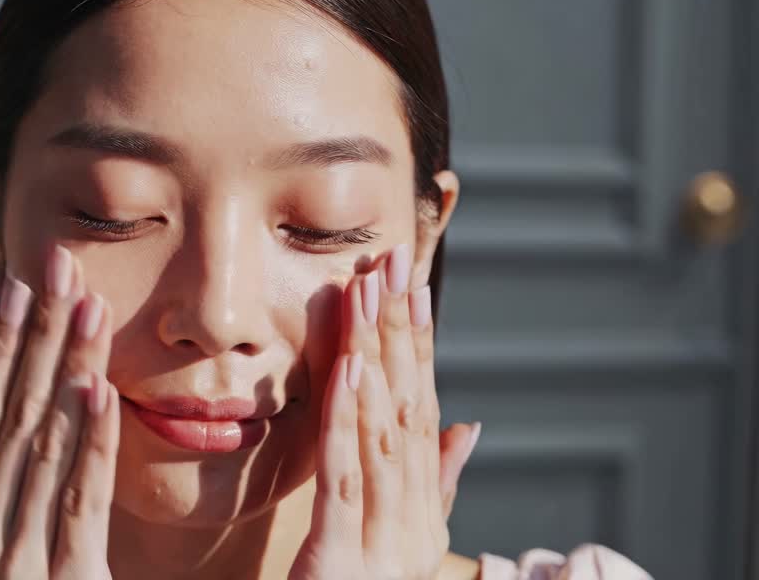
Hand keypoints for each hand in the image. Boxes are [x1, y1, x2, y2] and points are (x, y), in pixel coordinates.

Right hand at [0, 245, 119, 578]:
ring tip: (88, 304)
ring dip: (69, 369)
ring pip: (47, 445)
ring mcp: (15, 560)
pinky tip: (97, 391)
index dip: (0, 348)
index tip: (19, 288)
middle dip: (39, 334)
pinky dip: (88, 444)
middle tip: (59, 263)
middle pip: (13, 413)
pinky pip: (78, 503)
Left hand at [289, 244, 480, 579]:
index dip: (419, 345)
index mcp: (422, 513)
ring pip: (382, 432)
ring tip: (370, 293)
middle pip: (408, 409)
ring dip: (375, 356)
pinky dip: (348, 421)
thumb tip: (468, 425)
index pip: (422, 412)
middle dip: (400, 332)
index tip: (415, 283)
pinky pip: (347, 479)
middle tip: (395, 261)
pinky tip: (347, 369)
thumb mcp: (399, 542)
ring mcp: (383, 542)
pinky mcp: (341, 560)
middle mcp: (413, 522)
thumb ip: (436, 485)